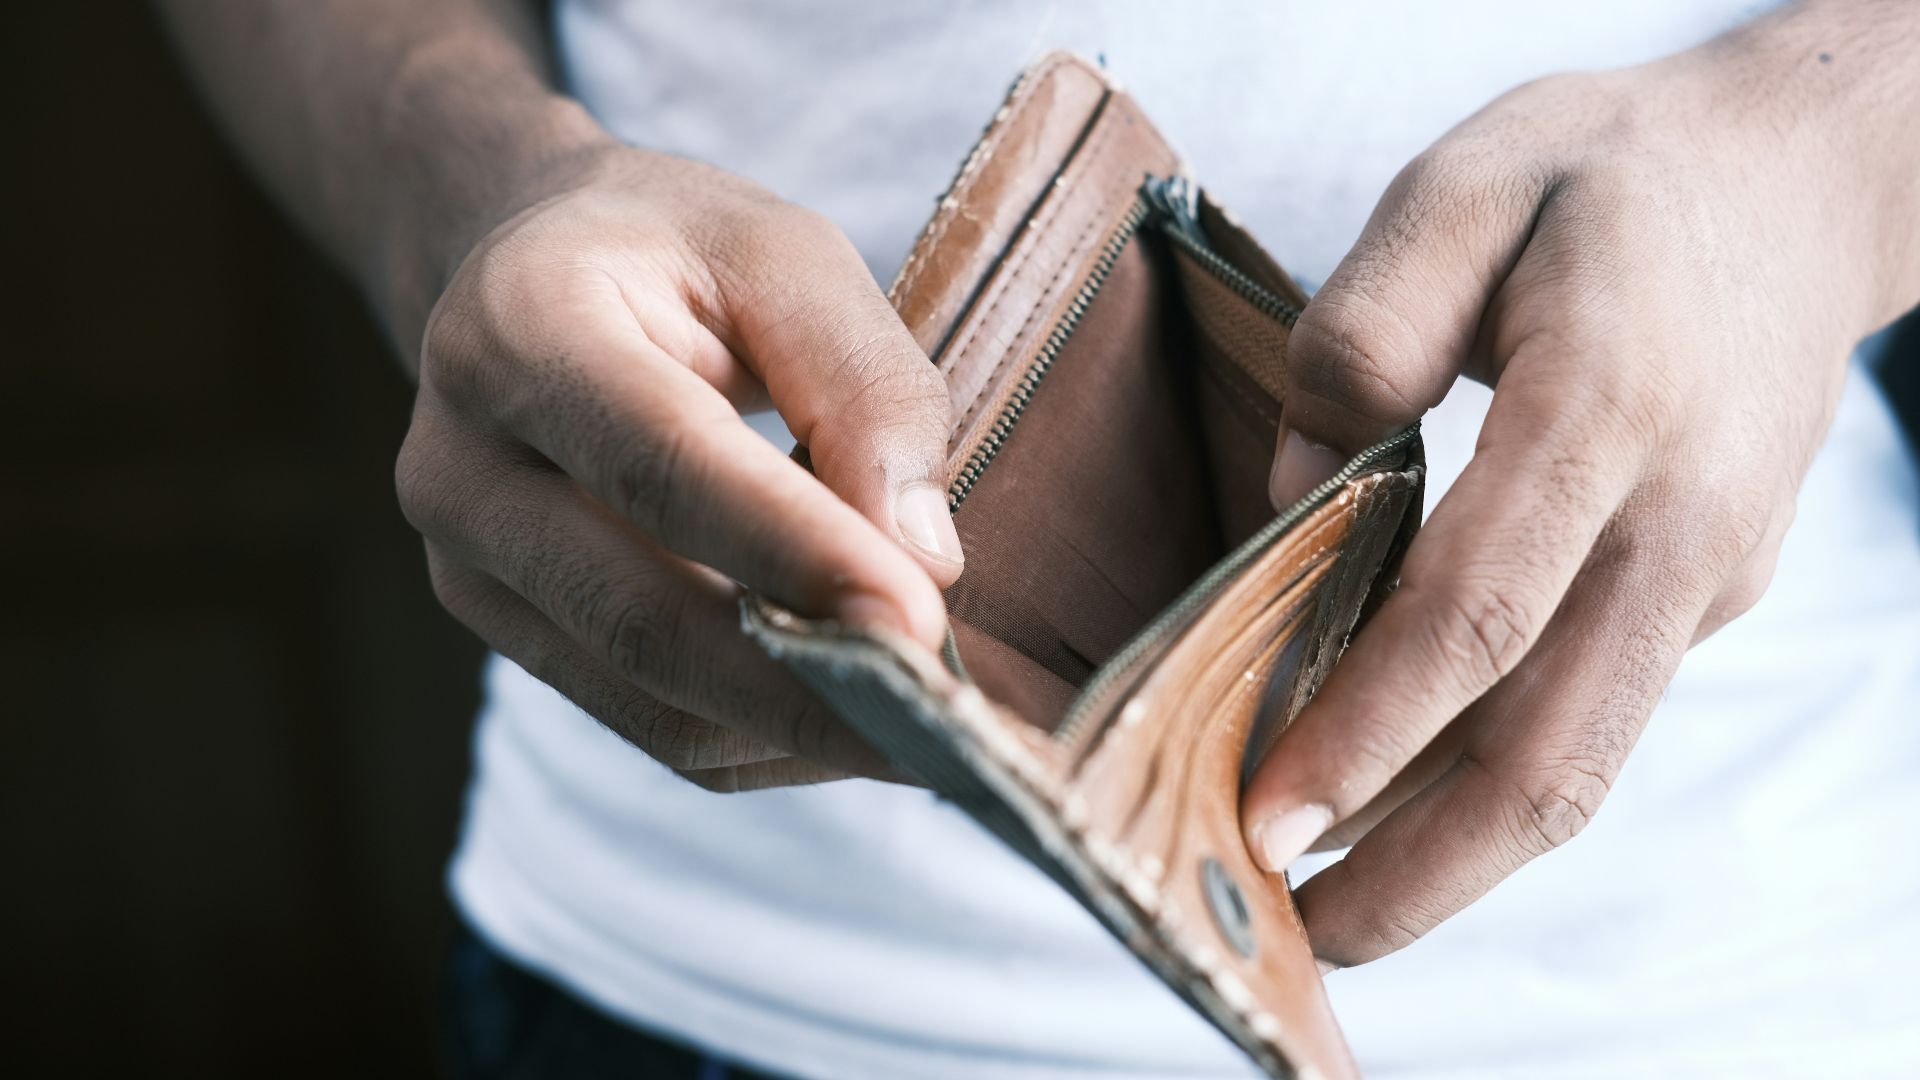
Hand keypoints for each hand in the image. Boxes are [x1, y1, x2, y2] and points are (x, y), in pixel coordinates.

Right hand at [397, 143, 963, 788]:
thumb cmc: (676, 255)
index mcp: (522, 327)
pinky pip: (652, 727)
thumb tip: (924, 560)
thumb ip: (863, 386)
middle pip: (642, 618)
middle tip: (948, 722)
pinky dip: (766, 739)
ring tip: (927, 726)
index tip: (920, 623)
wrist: (530, 274)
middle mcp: (462, 463)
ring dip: (799, 730)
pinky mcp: (507, 633)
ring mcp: (468, 566)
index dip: (795, 554)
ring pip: (650, 702)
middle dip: (808, 687)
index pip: (664, 466)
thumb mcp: (787, 256)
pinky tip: (853, 713)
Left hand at [1243, 4, 1919, 968]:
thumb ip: (1365, 330)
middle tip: (1295, 931)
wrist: (1795, 188)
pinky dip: (1491, 775)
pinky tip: (1398, 794)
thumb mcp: (1467, 185)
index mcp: (1610, 406)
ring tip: (1332, 903)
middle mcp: (1677, 519)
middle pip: (1552, 746)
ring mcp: (1705, 572)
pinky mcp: (1705, 594)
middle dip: (1421, 866)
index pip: (1482, 609)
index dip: (1370, 728)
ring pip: (1581, 757)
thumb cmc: (1607, 180)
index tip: (1267, 813)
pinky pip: (1590, 709)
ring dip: (1456, 853)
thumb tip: (1297, 491)